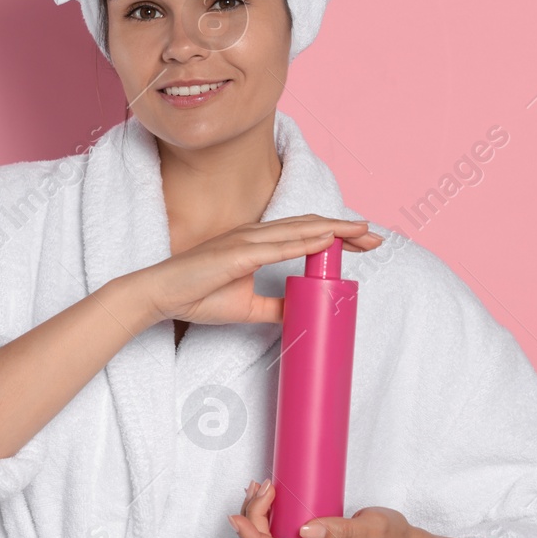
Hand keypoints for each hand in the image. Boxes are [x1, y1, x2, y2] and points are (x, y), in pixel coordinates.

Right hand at [138, 215, 381, 327]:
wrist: (161, 296)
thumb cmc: (197, 295)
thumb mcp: (248, 306)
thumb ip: (276, 306)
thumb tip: (304, 311)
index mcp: (255, 243)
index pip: (303, 233)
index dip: (334, 234)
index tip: (362, 241)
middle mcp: (253, 235)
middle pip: (308, 226)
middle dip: (344, 229)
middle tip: (376, 235)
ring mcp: (245, 240)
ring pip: (298, 230)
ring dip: (332, 229)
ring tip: (362, 232)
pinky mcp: (236, 253)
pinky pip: (276, 246)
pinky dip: (304, 240)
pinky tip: (326, 238)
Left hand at [227, 479, 417, 537]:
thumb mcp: (376, 529)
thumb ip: (343, 530)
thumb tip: (307, 530)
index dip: (251, 535)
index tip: (238, 514)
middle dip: (253, 517)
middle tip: (262, 485)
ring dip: (257, 516)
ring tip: (260, 487)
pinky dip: (267, 519)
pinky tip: (268, 499)